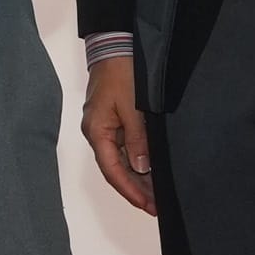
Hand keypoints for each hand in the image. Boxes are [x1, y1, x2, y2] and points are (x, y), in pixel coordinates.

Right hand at [80, 46, 154, 212]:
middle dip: (135, 190)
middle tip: (156, 206)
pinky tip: (151, 172)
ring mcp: (105, 128)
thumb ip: (137, 138)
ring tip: (157, 195)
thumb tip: (141, 166)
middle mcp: (98, 134)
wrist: (114, 47)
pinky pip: (124, 149)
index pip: (112, 170)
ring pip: (121, 162)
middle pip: (116, 170)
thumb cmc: (121, 73)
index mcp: (97, 132)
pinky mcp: (113, 122)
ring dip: (137, 178)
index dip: (130, 190)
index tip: (147, 205)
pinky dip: (137, 162)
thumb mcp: (132, 107)